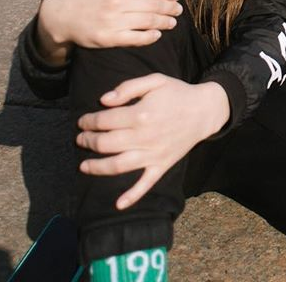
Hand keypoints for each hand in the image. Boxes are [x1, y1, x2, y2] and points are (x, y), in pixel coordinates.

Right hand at [38, 0, 182, 60]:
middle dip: (171, 8)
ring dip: (165, 22)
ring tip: (173, 22)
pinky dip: (150, 37)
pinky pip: (136, 39)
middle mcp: (117, 1)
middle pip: (154, 5)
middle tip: (179, 9)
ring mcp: (113, 21)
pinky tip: (157, 34)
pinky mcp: (108, 38)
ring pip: (148, 22)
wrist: (59, 15)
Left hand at [75, 74, 229, 209]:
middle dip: (88, 141)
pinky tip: (118, 204)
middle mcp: (144, 137)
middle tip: (81, 138)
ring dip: (96, 167)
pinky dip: (132, 196)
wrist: (205, 110)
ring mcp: (153, 154)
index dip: (89, 121)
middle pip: (105, 144)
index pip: (104, 121)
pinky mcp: (162, 165)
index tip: (82, 121)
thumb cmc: (178, 93)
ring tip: (84, 165)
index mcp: (141, 114)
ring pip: (117, 166)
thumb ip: (128, 87)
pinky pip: (145, 184)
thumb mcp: (155, 81)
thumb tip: (103, 100)